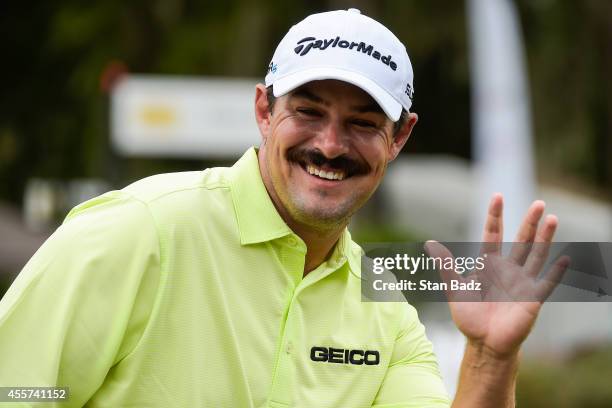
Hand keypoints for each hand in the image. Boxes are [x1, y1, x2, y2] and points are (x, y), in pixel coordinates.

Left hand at [425, 193, 569, 356]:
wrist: (483, 343)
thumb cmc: (469, 317)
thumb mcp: (454, 288)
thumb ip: (446, 266)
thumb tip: (430, 243)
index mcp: (488, 264)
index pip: (493, 234)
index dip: (495, 216)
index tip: (497, 196)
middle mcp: (508, 269)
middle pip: (521, 240)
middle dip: (529, 222)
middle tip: (539, 203)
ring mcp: (522, 282)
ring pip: (536, 255)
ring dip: (545, 238)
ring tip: (552, 219)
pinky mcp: (532, 299)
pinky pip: (546, 282)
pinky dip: (556, 272)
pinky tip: (564, 259)